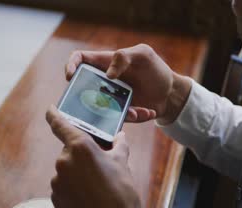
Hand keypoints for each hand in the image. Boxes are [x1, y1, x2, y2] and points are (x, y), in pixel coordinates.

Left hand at [46, 106, 152, 207]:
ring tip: (97, 188)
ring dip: (78, 175)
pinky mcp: (56, 199)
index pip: (60, 124)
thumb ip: (119, 145)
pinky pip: (64, 188)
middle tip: (100, 167)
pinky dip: (74, 190)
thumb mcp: (122, 163)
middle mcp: (64, 162)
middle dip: (83, 157)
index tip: (50, 109)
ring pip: (67, 171)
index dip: (54, 114)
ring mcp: (58, 182)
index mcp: (80, 147)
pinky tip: (89, 198)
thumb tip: (120, 137)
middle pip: (70, 152)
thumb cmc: (122, 192)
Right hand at [65, 44, 191, 123]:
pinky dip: (135, 117)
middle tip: (103, 104)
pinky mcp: (118, 112)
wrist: (171, 93)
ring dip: (117, 112)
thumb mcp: (143, 55)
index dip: (70, 65)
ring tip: (138, 111)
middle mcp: (104, 81)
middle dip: (87, 99)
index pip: (80, 59)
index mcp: (105, 63)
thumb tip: (108, 74)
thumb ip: (124, 57)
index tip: (71, 76)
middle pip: (83, 89)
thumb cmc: (156, 69)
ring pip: (100, 109)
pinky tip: (149, 112)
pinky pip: (118, 118)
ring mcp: (110, 98)